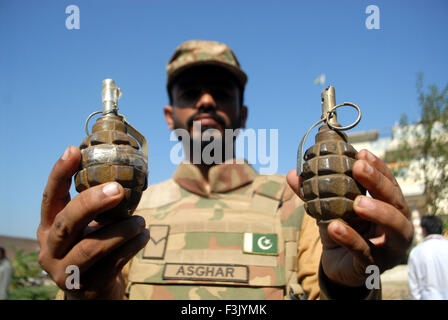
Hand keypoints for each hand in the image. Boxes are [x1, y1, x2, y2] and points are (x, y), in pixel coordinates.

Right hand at [37, 146, 149, 298]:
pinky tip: (143, 236)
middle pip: (67, 222)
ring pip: (93, 246)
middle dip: (93, 202)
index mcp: (49, 228)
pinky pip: (114, 263)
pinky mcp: (88, 287)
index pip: (50, 198)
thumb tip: (124, 174)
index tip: (73, 150)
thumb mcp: (86, 228)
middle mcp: (50, 249)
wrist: (93, 292)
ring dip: (122, 229)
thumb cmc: (92, 249)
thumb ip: (96, 207)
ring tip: (141, 221)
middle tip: (118, 189)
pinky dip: (133, 246)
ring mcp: (66, 271)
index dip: (59, 174)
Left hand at [287, 149, 413, 286]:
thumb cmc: (343, 231)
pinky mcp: (373, 266)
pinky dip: (351, 239)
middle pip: (397, 201)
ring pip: (395, 227)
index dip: (378, 168)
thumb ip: (313, 193)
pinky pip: (365, 252)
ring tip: (358, 203)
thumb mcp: (329, 209)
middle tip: (359, 168)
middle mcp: (397, 225)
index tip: (362, 153)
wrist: (340, 266)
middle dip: (378, 183)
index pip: (390, 183)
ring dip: (378, 212)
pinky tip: (335, 228)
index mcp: (389, 207)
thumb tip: (292, 174)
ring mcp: (389, 248)